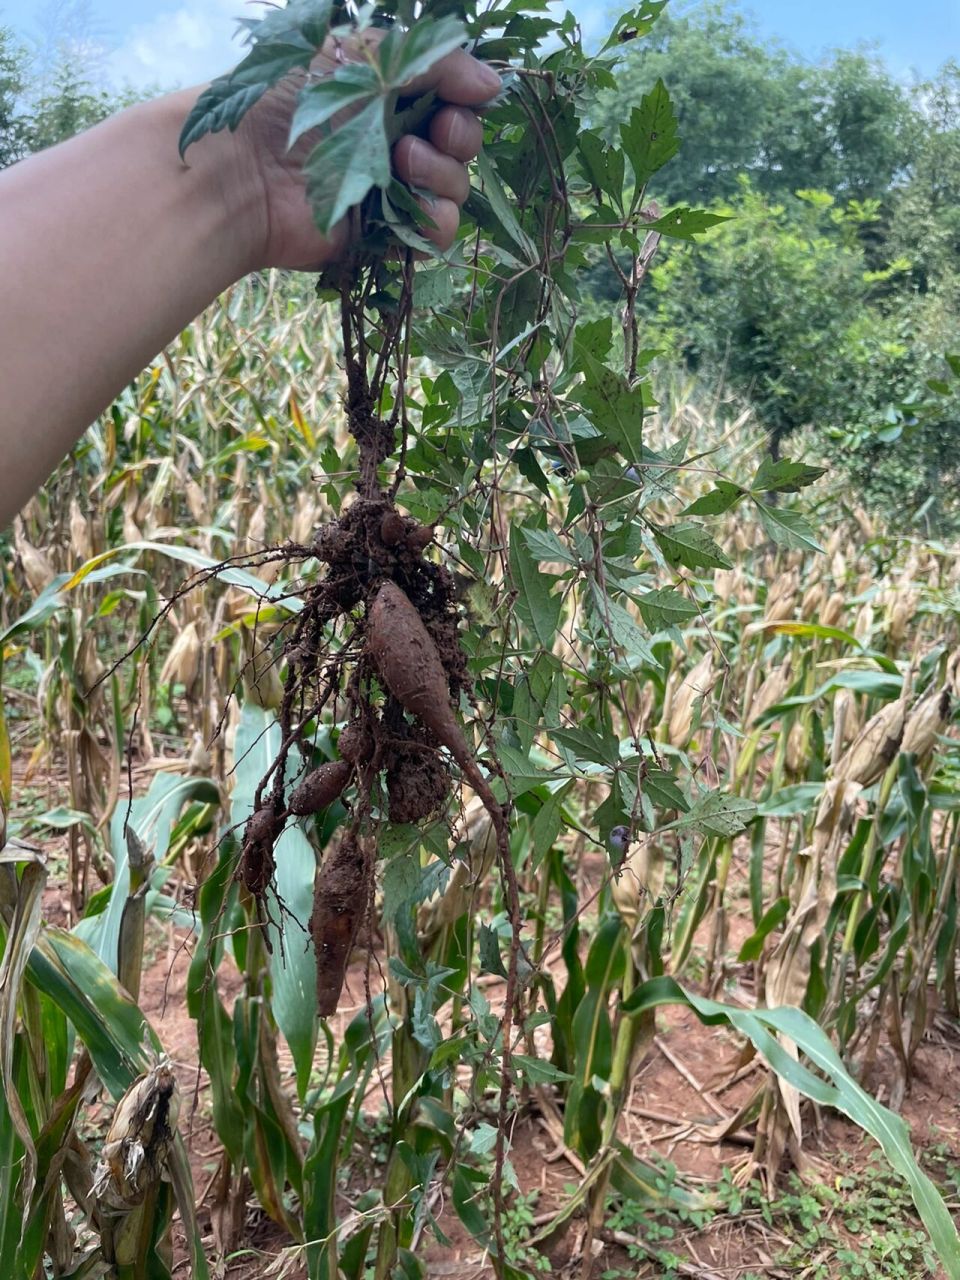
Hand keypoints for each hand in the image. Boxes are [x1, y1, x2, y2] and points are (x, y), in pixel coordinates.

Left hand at [232, 42, 500, 270]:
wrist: (244, 169)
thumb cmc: (288, 100)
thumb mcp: (360, 53)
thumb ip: (432, 60)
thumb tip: (494, 85)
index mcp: (389, 96)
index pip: (454, 102)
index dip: (464, 102)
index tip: (456, 97)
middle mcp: (394, 143)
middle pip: (462, 149)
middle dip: (458, 139)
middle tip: (433, 133)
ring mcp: (391, 193)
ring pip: (456, 193)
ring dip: (443, 177)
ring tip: (402, 162)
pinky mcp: (383, 236)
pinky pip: (435, 235)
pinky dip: (434, 221)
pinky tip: (408, 203)